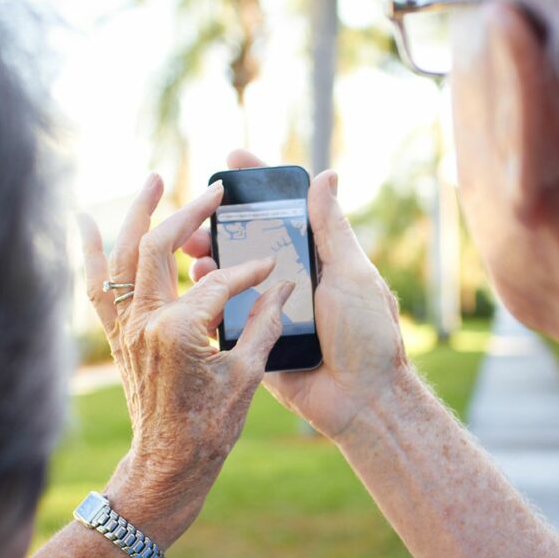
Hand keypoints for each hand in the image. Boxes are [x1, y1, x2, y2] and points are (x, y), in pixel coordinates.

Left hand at [77, 174, 294, 545]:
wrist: (168, 463)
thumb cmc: (210, 427)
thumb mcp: (247, 375)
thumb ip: (264, 323)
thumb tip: (283, 286)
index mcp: (179, 332)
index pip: (218, 282)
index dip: (250, 271)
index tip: (272, 266)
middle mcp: (144, 322)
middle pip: (157, 248)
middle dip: (188, 214)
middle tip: (213, 192)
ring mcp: (125, 327)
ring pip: (122, 255)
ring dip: (136, 214)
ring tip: (153, 180)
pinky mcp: (118, 335)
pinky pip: (96, 285)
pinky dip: (89, 251)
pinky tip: (85, 221)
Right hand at [183, 151, 412, 440]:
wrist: (363, 399)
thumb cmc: (368, 335)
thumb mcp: (351, 273)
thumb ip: (331, 229)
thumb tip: (326, 175)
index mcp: (320, 259)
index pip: (287, 211)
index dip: (260, 184)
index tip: (233, 159)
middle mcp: (294, 280)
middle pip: (251, 242)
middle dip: (221, 224)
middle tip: (195, 213)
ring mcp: (274, 310)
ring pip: (234, 276)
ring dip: (210, 257)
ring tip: (190, 249)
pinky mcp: (258, 340)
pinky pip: (229, 316)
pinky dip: (209, 298)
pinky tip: (194, 283)